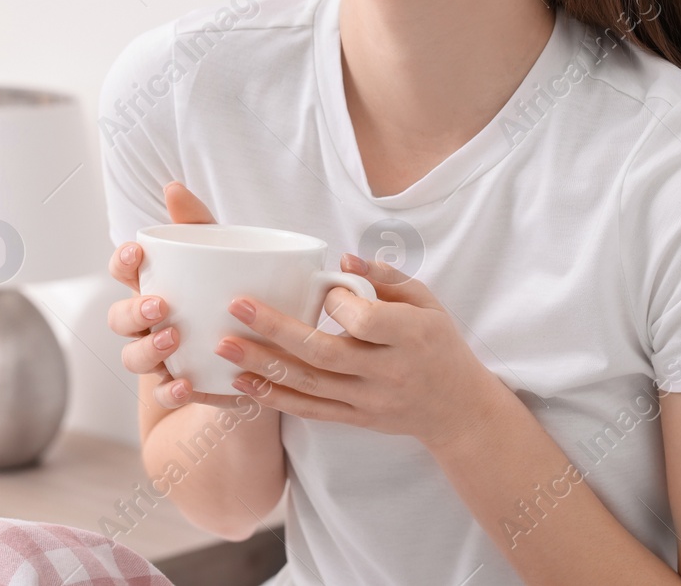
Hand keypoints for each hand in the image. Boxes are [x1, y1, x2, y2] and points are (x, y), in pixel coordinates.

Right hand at [107, 182, 249, 411]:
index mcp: (154, 286)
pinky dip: (170, 390)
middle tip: (159, 305)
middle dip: (132, 311)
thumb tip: (172, 186)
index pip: (123, 272)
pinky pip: (162, 395)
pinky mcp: (178, 389)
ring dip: (147, 350)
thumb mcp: (224, 256)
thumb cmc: (229, 297)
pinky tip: (186, 384)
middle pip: (118, 318)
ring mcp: (159, 358)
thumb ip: (199, 225)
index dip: (121, 263)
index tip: (136, 254)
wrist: (260, 356)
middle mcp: (149, 324)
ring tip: (174, 339)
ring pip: (132, 358)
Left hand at [212, 254, 494, 449]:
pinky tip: (241, 383)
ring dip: (263, 365)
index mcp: (411, 336)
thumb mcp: (425, 301)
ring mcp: (370, 401)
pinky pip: (309, 410)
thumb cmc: (437, 342)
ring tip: (224, 345)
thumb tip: (342, 259)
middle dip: (275, 329)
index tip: (320, 285)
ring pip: (309, 385)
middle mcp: (389, 372)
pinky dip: (274, 398)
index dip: (337, 302)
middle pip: (324, 353)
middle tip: (236, 306)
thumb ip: (386, 277)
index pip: (365, 320)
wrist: (456, 409)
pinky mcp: (356, 420)